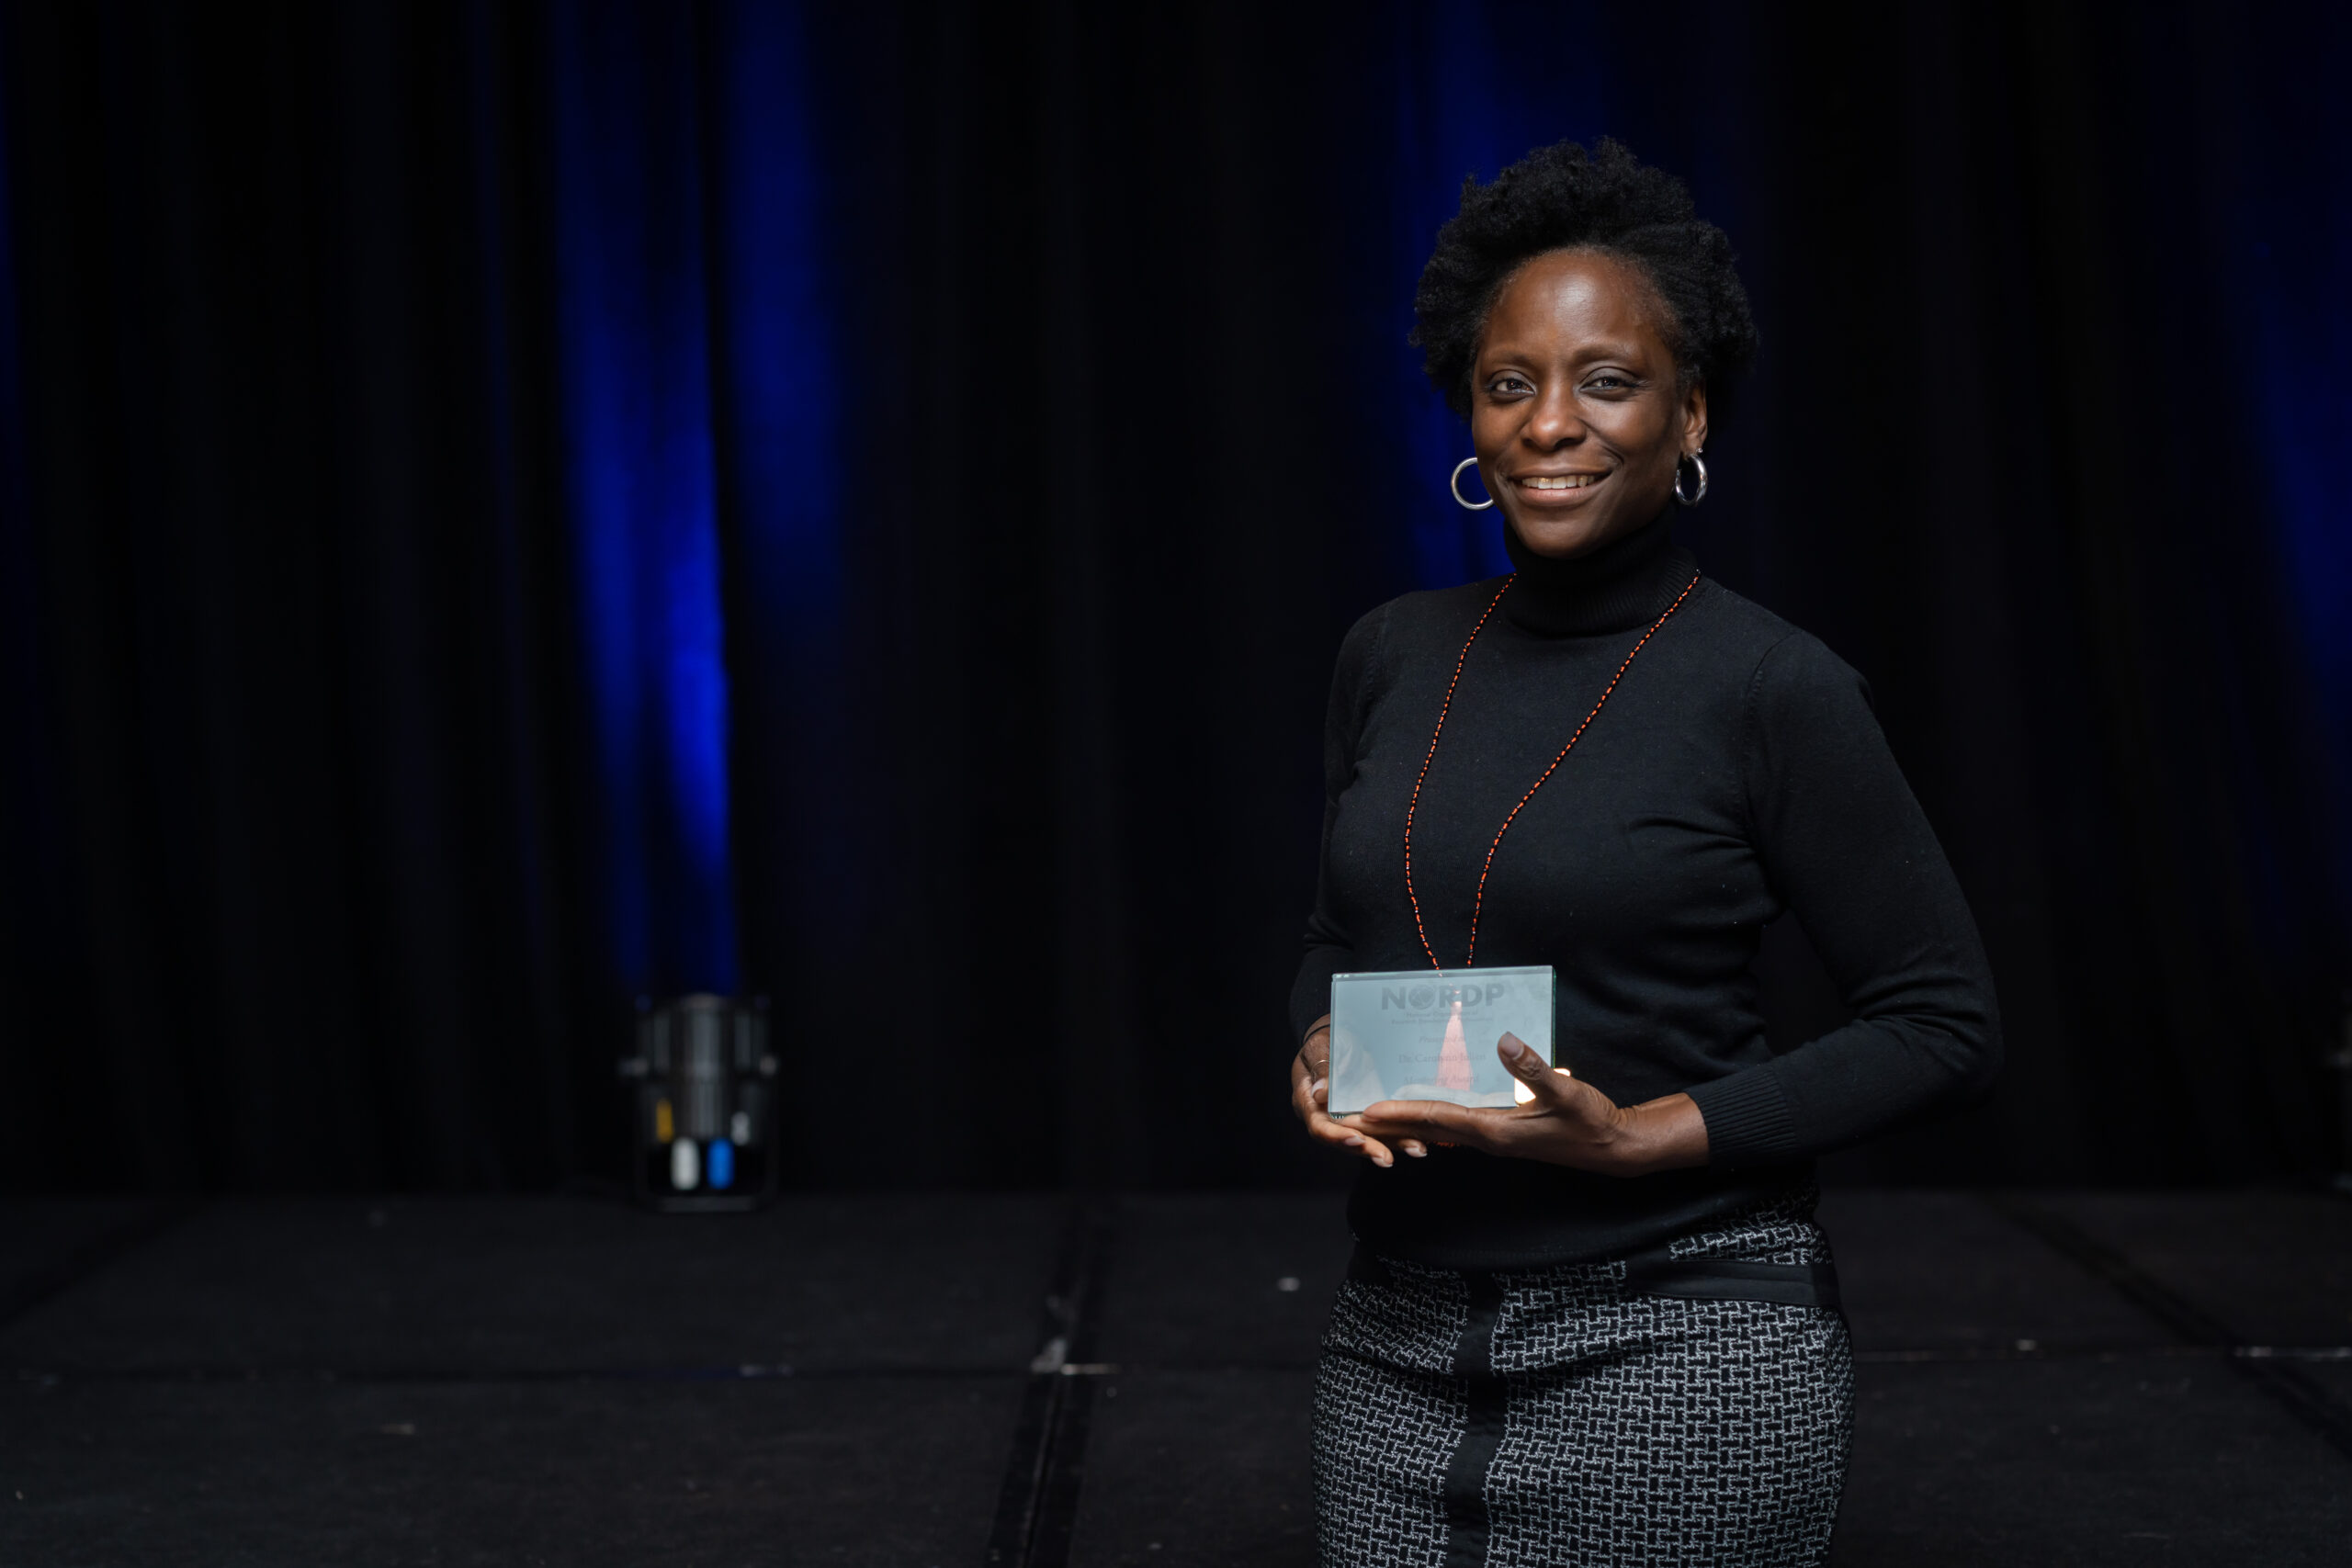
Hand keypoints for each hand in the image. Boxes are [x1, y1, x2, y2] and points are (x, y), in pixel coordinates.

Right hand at [1289, 1015, 1430, 1167]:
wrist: (1341, 1037)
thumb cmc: (1326, 1040)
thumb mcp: (1320, 1048)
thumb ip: (1321, 1068)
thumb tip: (1319, 1094)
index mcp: (1308, 1103)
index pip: (1320, 1127)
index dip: (1337, 1136)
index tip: (1357, 1138)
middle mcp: (1327, 1117)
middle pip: (1344, 1141)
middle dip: (1368, 1149)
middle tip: (1387, 1159)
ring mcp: (1348, 1118)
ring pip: (1367, 1140)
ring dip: (1390, 1147)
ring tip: (1415, 1150)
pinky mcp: (1367, 1116)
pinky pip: (1381, 1130)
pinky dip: (1399, 1137)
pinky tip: (1419, 1141)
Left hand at [1350, 1032, 1709, 1176]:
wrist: (1615, 1147)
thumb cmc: (1591, 1122)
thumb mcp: (1567, 1091)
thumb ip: (1534, 1068)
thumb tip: (1503, 1041)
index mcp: (1495, 1131)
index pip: (1437, 1120)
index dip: (1400, 1114)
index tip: (1365, 1111)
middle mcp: (1488, 1138)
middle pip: (1429, 1130)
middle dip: (1391, 1124)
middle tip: (1353, 1117)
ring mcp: (1495, 1137)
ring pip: (1440, 1129)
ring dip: (1409, 1121)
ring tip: (1377, 1110)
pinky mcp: (1504, 1132)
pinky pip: (1458, 1125)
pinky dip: (1436, 1116)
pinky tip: (1426, 1103)